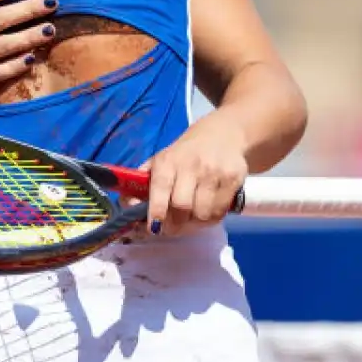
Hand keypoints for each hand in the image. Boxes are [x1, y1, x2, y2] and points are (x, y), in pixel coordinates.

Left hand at [141, 115, 249, 236]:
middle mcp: (191, 165)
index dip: (156, 211)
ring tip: (190, 219)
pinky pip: (219, 212)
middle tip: (171, 228)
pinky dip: (210, 219)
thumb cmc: (185, 153)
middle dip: (175, 224)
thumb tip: (127, 207)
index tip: (154, 227)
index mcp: (168, 160)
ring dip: (194, 224)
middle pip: (182, 206)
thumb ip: (142, 184)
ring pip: (202, 213)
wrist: (223, 134)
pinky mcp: (233, 179)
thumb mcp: (161, 161)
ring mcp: (214, 172)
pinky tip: (206, 212)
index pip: (161, 187)